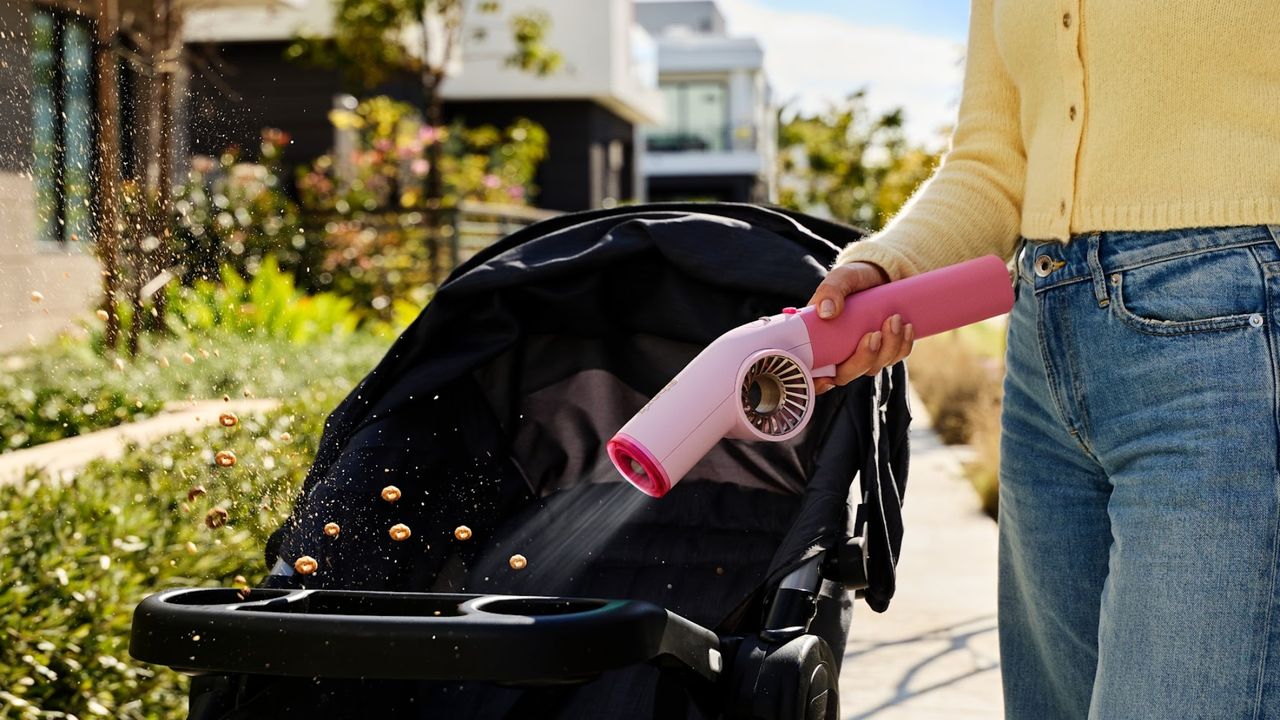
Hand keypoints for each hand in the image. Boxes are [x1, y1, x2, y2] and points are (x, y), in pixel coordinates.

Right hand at [805, 262, 914, 393]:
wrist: (879, 273)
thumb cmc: (853, 277)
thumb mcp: (840, 278)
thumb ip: (830, 291)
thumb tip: (827, 312)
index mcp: (819, 340)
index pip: (812, 373)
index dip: (816, 384)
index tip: (827, 380)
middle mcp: (838, 352)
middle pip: (845, 375)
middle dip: (863, 359)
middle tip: (875, 334)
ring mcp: (862, 353)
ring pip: (873, 367)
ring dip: (888, 348)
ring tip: (895, 319)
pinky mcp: (883, 350)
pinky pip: (894, 358)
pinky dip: (902, 346)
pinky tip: (907, 327)